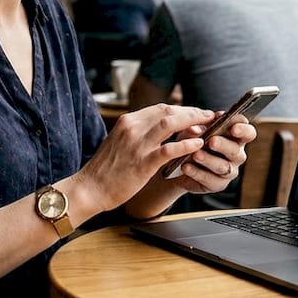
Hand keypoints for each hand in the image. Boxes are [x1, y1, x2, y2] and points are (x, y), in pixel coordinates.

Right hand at [76, 104, 213, 211]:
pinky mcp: (142, 162)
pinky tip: (198, 145)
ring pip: (171, 123)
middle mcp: (132, 127)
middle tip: (208, 116)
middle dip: (191, 112)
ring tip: (209, 126)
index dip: (181, 110)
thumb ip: (138, 135)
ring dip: (193, 122)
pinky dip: (186, 144)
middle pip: (168, 111)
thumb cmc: (105, 171)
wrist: (89, 189)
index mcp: (126, 122)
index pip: (160, 109)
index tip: (195, 114)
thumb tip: (159, 133)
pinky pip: (169, 149)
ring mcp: (137, 144)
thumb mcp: (119, 144)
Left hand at [168, 114, 254, 195]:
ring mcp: (229, 171)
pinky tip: (187, 167)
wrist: (180, 163)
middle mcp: (236, 154)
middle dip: (223, 145)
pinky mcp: (218, 184)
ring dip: (209, 160)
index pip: (248, 132)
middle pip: (236, 150)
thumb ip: (195, 128)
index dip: (243, 129)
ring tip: (195, 155)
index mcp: (236, 137)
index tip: (233, 128)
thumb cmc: (192, 141)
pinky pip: (210, 180)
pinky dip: (197, 173)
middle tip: (212, 141)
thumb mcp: (192, 131)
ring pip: (223, 166)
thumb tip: (194, 129)